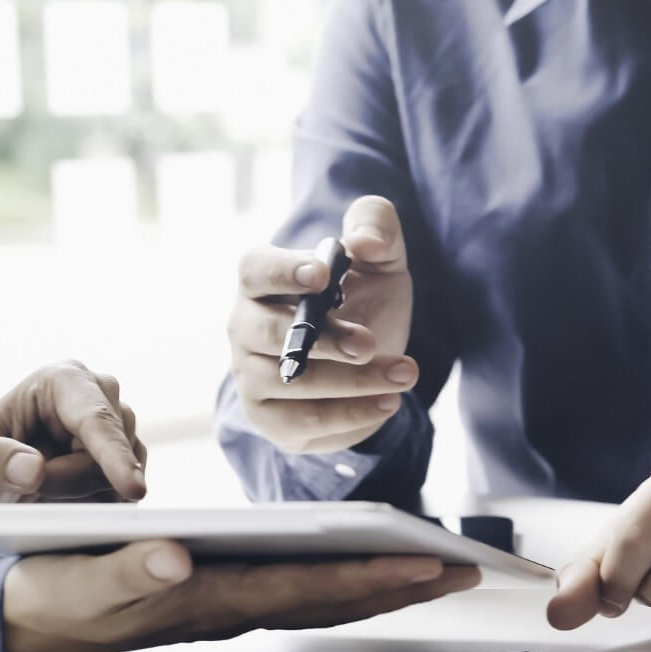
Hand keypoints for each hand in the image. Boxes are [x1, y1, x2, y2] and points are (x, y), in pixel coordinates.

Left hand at [0, 360, 146, 502]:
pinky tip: (67, 499)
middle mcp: (100, 393)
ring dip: (83, 494)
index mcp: (62, 380)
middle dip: (73, 482)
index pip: (96, 419)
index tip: (132, 490)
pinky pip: (128, 487)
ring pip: (124, 472)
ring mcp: (119, 422)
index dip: (114, 456)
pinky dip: (98, 502)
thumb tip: (34, 470)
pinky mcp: (128, 453)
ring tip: (43, 490)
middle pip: (111, 450)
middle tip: (31, 489)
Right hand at [2, 542, 480, 651]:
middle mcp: (236, 604)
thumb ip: (127, 571)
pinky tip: (374, 562)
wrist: (31, 614)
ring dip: (387, 580)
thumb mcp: (82, 583)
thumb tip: (175, 559)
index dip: (368, 575)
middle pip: (336, 596)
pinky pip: (306, 584)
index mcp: (210, 599)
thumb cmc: (58, 596)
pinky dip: (350, 574)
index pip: (307, 589)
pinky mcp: (229, 587)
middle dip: (404, 582)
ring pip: (328, 592)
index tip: (425, 561)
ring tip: (441, 564)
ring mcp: (237, 600)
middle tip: (465, 566)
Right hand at [228, 196, 417, 453]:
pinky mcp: (270, 419)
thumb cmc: (364, 301)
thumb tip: (364, 240)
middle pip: (267, 333)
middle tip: (369, 343)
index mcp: (264, 280)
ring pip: (290, 384)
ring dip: (352, 382)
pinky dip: (350, 415)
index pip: (255, 269)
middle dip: (323, 340)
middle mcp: (245, 327)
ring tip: (405, 374)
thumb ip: (376, 229)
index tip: (322, 275)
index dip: (283, 270)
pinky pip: (303, 422)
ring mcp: (251, 376)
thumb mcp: (382, 261)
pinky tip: (389, 401)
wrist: (371, 363)